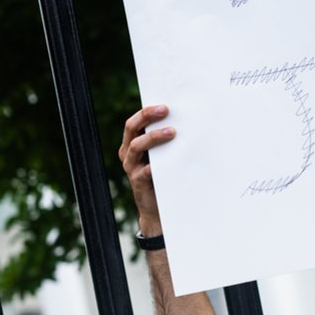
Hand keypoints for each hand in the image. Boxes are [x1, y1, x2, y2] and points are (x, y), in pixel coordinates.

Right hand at [119, 105, 174, 234]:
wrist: (159, 209)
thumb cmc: (163, 176)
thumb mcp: (162, 156)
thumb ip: (166, 142)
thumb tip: (186, 120)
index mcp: (132, 144)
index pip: (133, 122)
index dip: (145, 112)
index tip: (164, 105)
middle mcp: (128, 154)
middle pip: (132, 129)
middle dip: (147, 117)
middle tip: (165, 111)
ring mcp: (131, 168)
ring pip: (136, 146)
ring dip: (153, 137)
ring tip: (172, 132)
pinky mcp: (138, 182)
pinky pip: (144, 171)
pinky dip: (153, 165)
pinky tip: (165, 160)